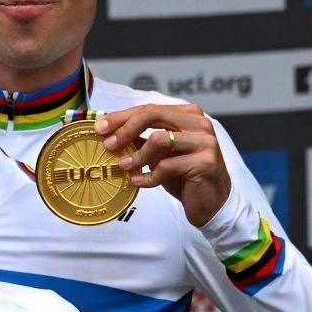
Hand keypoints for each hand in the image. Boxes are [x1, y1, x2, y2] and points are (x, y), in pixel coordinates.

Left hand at [97, 104, 228, 228]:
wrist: (211, 203)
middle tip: (108, 145)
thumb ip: (141, 141)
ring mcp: (205, 142)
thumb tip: (109, 132)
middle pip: (154, 114)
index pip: (150, 108)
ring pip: (160, 139)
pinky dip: (148, 176)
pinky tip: (139, 182)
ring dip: (136, 155)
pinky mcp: (205, 162)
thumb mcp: (159, 156)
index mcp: (188, 116)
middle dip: (125, 129)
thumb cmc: (184, 176)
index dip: (122, 117)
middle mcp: (199, 124)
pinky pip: (167, 166)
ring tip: (122, 166)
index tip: (100, 127)